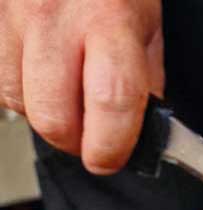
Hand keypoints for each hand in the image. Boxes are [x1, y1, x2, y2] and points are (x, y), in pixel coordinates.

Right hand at [0, 0, 163, 173]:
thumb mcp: (146, 18)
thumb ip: (145, 76)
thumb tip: (141, 128)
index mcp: (108, 21)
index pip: (111, 103)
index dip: (110, 146)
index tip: (112, 158)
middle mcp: (52, 18)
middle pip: (51, 117)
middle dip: (74, 140)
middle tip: (92, 133)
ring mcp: (9, 16)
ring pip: (15, 101)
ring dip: (43, 111)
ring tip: (66, 90)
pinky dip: (19, 85)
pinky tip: (40, 68)